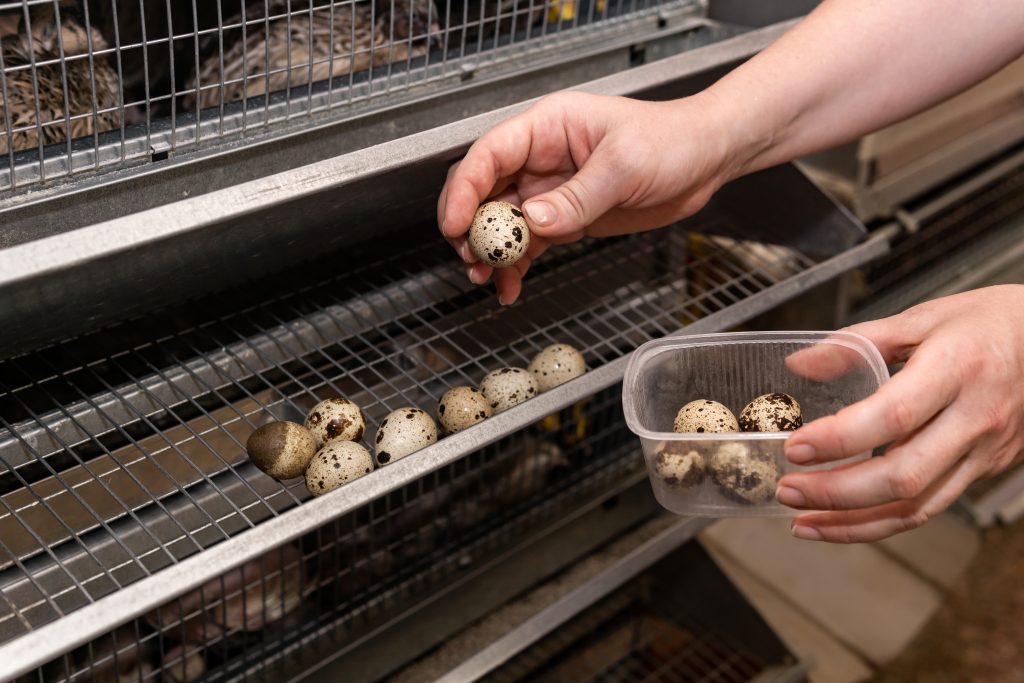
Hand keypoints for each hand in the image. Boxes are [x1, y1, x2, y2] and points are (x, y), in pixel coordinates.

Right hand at [437, 90, 741, 304]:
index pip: (489, 154)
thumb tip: (535, 222)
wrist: (705, 158)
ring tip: (487, 277)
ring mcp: (550, 188)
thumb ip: (577, 198)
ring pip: (503, 221)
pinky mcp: (565, 215)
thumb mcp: (624, 167)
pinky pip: (529, 242)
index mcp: (547, 128)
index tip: (455, 224)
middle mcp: (541, 157)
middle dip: (470, 225)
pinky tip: (511, 285)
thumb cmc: (671, 140)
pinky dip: (517, 265)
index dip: (465, 190)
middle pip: (485, 190)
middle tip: (471, 258)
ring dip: (491, 250)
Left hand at [777, 285, 1023, 542]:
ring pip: (917, 506)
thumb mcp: (922, 317)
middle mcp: (974, 418)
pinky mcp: (984, 471)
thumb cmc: (989, 323)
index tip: (795, 446)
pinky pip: (929, 508)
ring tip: (801, 520)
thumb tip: (799, 364)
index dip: (839, 438)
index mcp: (957, 369)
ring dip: (852, 522)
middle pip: (903, 475)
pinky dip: (880, 523)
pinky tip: (840, 523)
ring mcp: (984, 452)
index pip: (892, 415)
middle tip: (787, 489)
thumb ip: (856, 343)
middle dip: (836, 492)